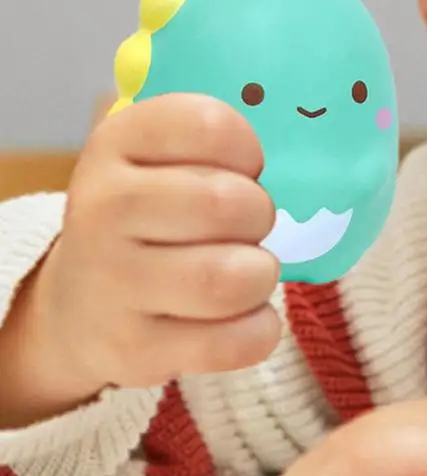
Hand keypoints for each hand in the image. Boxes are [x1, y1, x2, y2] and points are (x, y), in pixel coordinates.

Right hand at [27, 94, 280, 395]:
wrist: (79, 300)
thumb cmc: (150, 212)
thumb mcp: (161, 154)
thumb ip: (215, 134)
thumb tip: (297, 127)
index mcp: (117, 142)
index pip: (210, 125)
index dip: (248, 148)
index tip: (245, 167)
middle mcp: (102, 208)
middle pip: (227, 203)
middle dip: (259, 214)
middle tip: (249, 224)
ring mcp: (110, 284)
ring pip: (232, 279)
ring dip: (261, 274)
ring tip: (247, 269)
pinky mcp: (132, 351)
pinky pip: (232, 343)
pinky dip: (258, 330)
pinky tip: (243, 315)